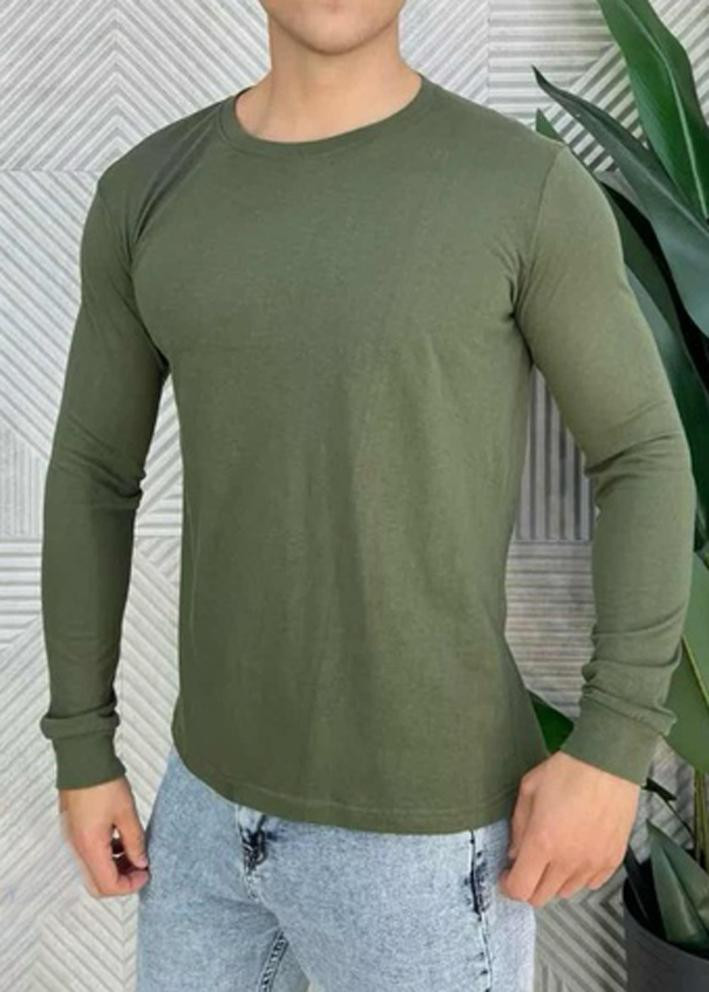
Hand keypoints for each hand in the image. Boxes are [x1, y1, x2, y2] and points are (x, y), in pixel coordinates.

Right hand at [58, 775, 149, 897]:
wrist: (82, 759)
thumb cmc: (103, 783)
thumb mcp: (127, 813)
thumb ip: (134, 841)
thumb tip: (141, 861)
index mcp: (90, 847)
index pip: (108, 885)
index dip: (130, 885)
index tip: (147, 873)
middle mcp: (77, 848)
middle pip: (97, 884)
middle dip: (121, 881)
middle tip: (140, 868)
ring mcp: (73, 839)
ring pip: (92, 869)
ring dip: (114, 867)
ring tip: (135, 852)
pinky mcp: (74, 829)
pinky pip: (89, 853)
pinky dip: (106, 854)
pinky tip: (122, 840)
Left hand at [498, 750, 639, 906]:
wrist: (608, 762)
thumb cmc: (570, 770)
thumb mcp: (529, 790)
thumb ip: (518, 826)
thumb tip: (515, 852)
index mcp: (542, 842)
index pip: (520, 889)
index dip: (508, 886)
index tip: (507, 876)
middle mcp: (568, 859)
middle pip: (541, 897)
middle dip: (528, 884)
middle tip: (527, 865)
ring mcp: (592, 863)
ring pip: (566, 892)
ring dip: (554, 880)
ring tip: (553, 855)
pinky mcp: (612, 860)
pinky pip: (591, 883)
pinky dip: (580, 876)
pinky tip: (576, 854)